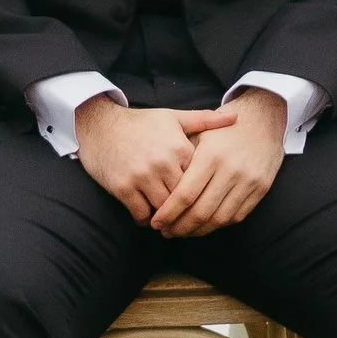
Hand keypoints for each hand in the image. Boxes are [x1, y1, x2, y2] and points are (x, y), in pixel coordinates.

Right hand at [75, 94, 231, 223]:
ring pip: (163, 210)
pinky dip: (145, 219)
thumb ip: (205, 121)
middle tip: (187, 219)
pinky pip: (141, 213)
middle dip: (185, 210)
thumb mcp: (174, 118)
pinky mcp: (123, 187)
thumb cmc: (141, 123)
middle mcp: (162, 163)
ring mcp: (141, 176)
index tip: (201, 200)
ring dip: (166, 218)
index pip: (199, 181)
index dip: (201, 192)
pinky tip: (147, 216)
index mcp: (179, 148)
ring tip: (168, 220)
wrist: (101, 125)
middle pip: (183, 199)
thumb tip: (235, 118)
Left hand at [151, 86, 288, 238]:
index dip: (168, 213)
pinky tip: (204, 225)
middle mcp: (231, 170)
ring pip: (219, 218)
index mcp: (211, 155)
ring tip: (182, 232)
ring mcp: (248, 181)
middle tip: (166, 232)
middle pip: (201, 211)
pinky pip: (236, 216)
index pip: (185, 195)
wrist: (262, 118)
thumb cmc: (223, 128)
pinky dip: (218, 225)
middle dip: (180, 227)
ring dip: (198, 231)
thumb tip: (160, 193)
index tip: (156, 222)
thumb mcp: (199, 134)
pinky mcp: (261, 189)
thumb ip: (182, 161)